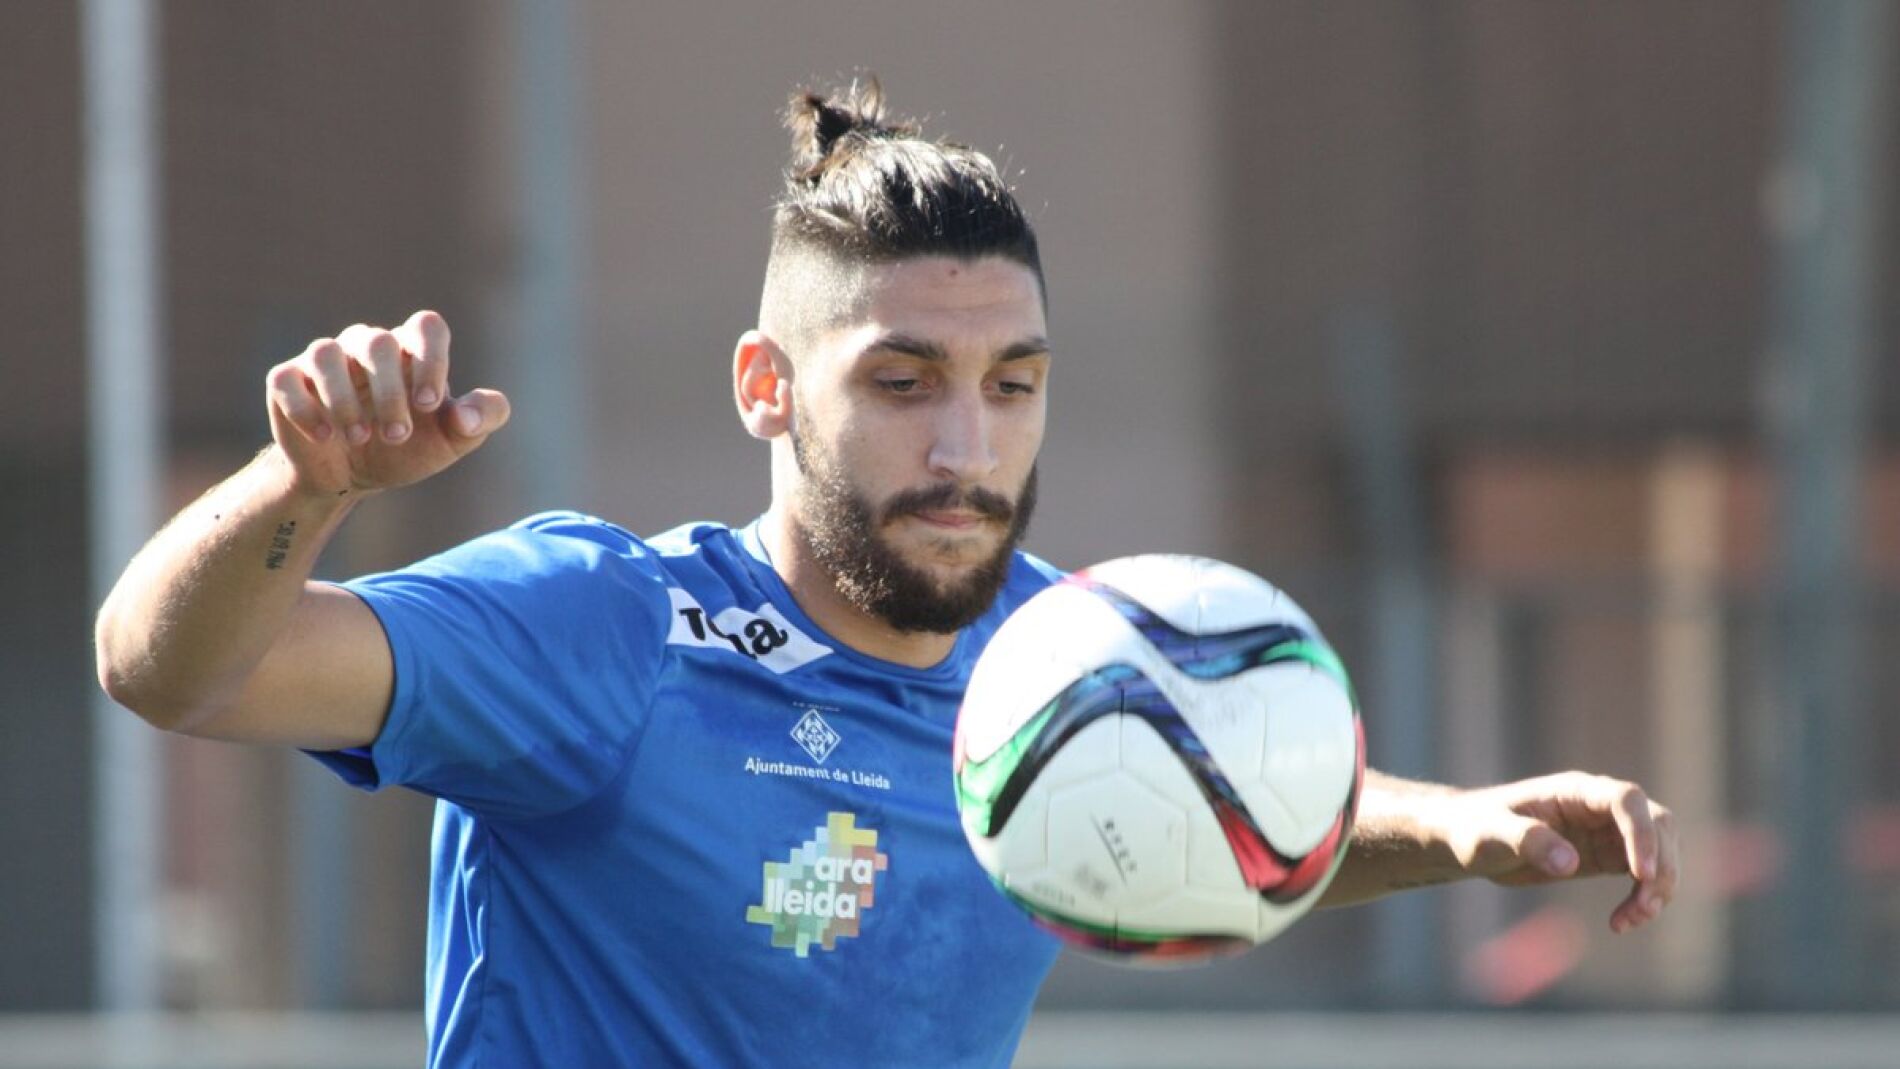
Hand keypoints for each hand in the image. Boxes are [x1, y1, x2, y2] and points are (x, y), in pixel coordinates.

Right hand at [264, 310, 509, 498]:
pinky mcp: (286, 380)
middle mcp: (367, 345)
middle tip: (397, 436)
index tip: (429, 406)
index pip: (426, 325)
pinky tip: (325, 437)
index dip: (431, 361)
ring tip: (360, 437)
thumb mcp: (454, 440)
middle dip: (390, 393)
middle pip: (378, 343)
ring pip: (326, 353)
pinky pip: (287, 379)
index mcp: (411, 350)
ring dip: (344, 400)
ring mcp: (325, 359)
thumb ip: (481, 419)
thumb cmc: (409, 448)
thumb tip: (468, 415)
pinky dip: (305, 409)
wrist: (353, 476)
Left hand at [1438, 771, 1677, 932]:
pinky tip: (1622, 922)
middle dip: (1661, 865)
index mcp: (1575, 791)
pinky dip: (1644, 899)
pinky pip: (1643, 876)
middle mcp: (1599, 808)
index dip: (1642, 833)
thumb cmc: (1475, 829)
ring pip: (1661, 850)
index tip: (1641, 873)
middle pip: (1658, 823)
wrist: (1471, 842)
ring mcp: (1607, 832)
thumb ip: (1527, 840)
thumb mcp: (1491, 835)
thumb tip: (1569, 862)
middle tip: (1642, 906)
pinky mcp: (1606, 857)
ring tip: (1631, 920)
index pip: (1627, 799)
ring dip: (1660, 887)